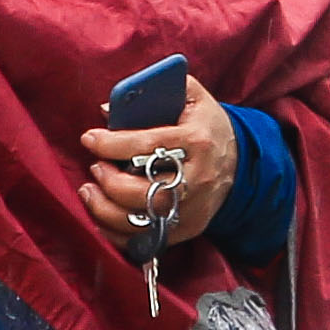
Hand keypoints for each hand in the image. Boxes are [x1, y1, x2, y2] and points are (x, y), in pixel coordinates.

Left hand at [79, 78, 235, 245]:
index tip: (89, 139)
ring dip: (105, 209)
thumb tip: (108, 110)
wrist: (240, 164)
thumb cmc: (206, 127)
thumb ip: (155, 90)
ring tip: (90, 192)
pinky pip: (146, 239)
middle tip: (95, 168)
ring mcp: (194, 208)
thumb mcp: (191, 97)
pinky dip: (117, 233)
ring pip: (142, 220)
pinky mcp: (188, 227)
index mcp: (196, 141)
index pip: (147, 146)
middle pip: (144, 190)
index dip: (111, 144)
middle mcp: (197, 178)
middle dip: (109, 181)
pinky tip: (101, 216)